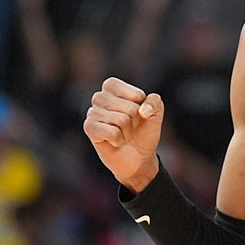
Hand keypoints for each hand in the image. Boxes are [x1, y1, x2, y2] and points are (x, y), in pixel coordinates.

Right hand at [84, 77, 163, 191]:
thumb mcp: (155, 114)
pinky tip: (115, 141)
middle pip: (129, 108)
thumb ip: (155, 102)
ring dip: (127, 131)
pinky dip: (118, 140)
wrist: (138, 156)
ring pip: (121, 120)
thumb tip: (142, 111)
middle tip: (130, 126)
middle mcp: (100, 97)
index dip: (139, 103)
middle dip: (135, 121)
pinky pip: (111, 132)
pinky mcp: (89, 127)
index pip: (134, 93)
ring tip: (122, 134)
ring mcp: (92, 112)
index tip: (139, 112)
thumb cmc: (143, 132)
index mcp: (113, 87)